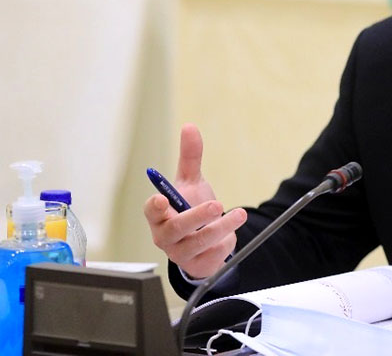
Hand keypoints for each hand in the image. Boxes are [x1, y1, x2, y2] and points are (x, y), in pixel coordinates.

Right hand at [142, 123, 246, 278]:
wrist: (204, 242)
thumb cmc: (189, 209)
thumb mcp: (191, 183)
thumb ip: (190, 157)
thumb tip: (190, 126)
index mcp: (159, 215)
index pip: (151, 211)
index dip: (155, 207)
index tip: (163, 199)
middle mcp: (165, 236)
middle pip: (176, 228)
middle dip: (197, 216)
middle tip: (217, 204)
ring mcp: (180, 254)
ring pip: (199, 243)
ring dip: (222, 228)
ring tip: (239, 214)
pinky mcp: (197, 266)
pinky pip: (214, 255)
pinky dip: (227, 242)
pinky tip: (230, 236)